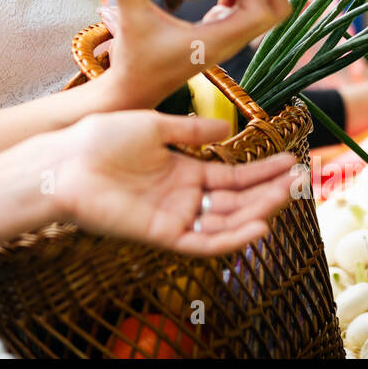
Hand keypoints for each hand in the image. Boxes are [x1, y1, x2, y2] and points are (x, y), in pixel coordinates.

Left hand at [52, 111, 298, 256]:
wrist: (66, 160)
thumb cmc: (102, 139)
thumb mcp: (154, 126)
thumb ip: (190, 131)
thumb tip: (225, 128)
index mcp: (183, 172)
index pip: (233, 177)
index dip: (262, 172)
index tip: (292, 161)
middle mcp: (183, 197)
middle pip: (236, 201)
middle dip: (269, 191)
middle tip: (300, 179)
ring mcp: (174, 217)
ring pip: (226, 221)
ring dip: (258, 210)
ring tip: (286, 194)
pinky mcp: (161, 234)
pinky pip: (202, 242)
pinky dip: (230, 237)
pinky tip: (257, 225)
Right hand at [94, 0, 290, 107]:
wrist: (134, 92)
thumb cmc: (132, 58)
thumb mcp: (128, 15)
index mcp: (216, 39)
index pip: (260, 10)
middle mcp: (229, 42)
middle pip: (276, 11)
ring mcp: (227, 41)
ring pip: (266, 13)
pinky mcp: (220, 38)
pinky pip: (247, 13)